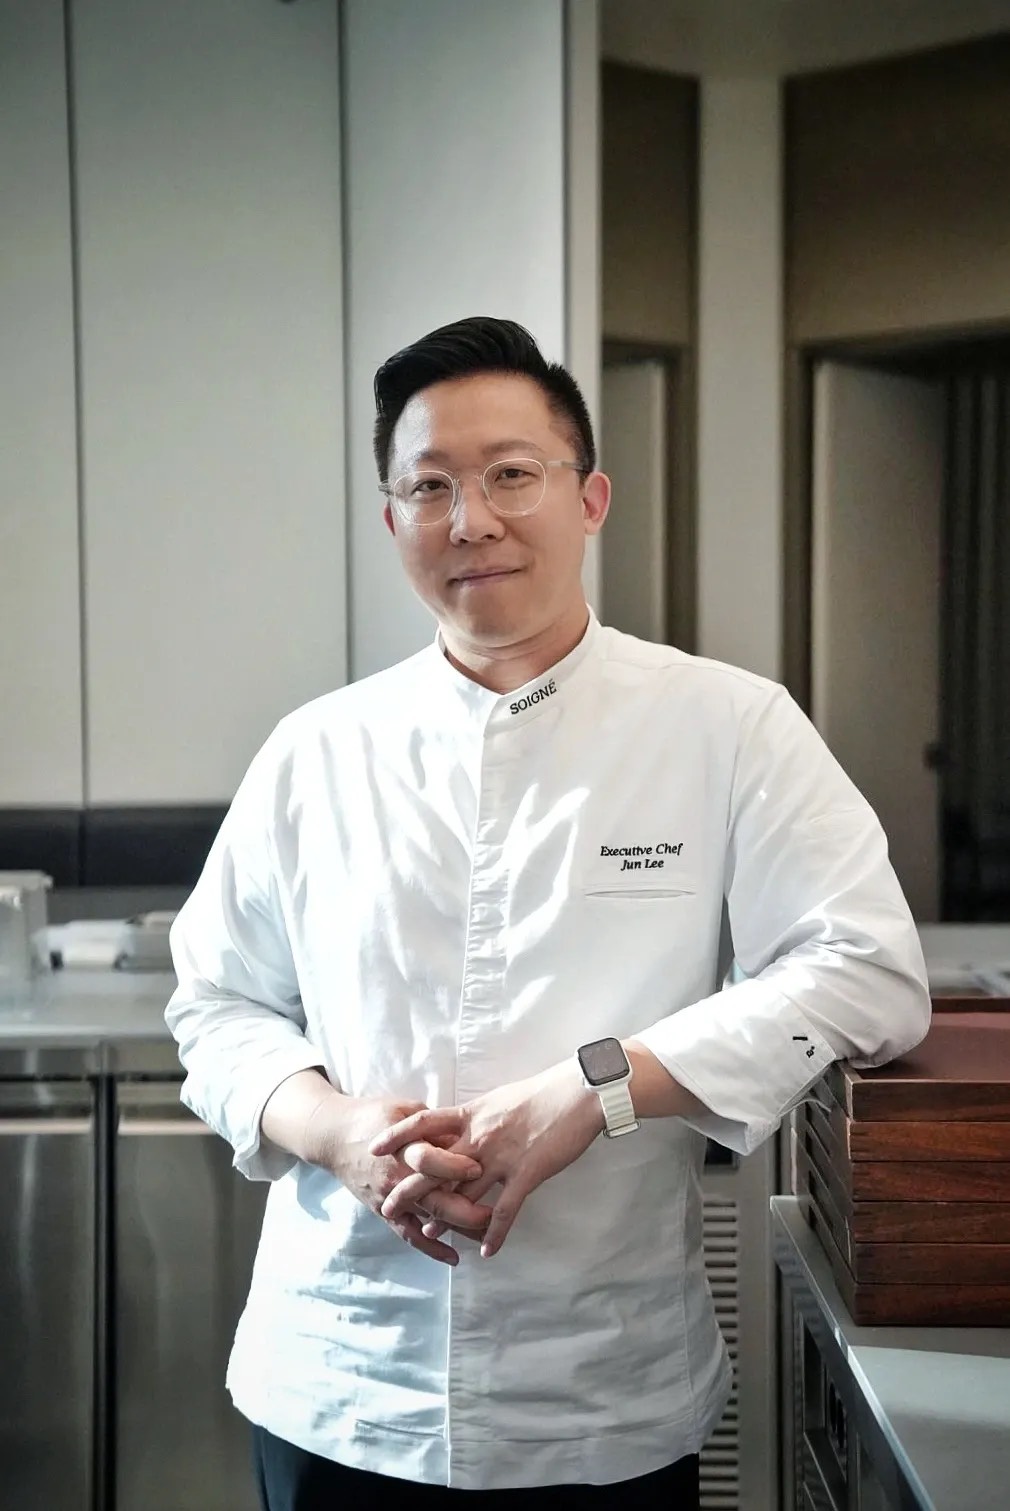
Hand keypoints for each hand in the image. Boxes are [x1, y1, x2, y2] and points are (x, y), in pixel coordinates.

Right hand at [305, 1092, 492, 1265]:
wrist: (334, 1136)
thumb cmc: (373, 1116)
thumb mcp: (404, 1109)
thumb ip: (433, 1124)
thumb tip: (466, 1136)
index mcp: (401, 1147)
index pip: (429, 1160)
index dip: (455, 1165)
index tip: (480, 1167)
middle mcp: (396, 1178)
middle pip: (433, 1198)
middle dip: (464, 1208)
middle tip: (493, 1214)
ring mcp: (390, 1198)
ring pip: (427, 1219)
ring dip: (457, 1229)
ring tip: (487, 1235)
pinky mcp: (384, 1211)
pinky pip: (409, 1235)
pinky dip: (431, 1248)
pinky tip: (454, 1258)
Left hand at [369, 1061, 604, 1257]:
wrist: (579, 1093)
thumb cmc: (543, 1092)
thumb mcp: (500, 1098)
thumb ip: (479, 1115)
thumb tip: (463, 1123)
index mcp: (472, 1114)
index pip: (425, 1122)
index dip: (398, 1136)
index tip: (375, 1147)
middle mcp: (480, 1136)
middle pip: (435, 1165)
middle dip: (409, 1188)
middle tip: (388, 1206)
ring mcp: (501, 1157)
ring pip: (465, 1193)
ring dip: (446, 1216)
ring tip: (429, 1233)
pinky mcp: (526, 1173)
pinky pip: (505, 1210)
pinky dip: (495, 1232)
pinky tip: (487, 1249)